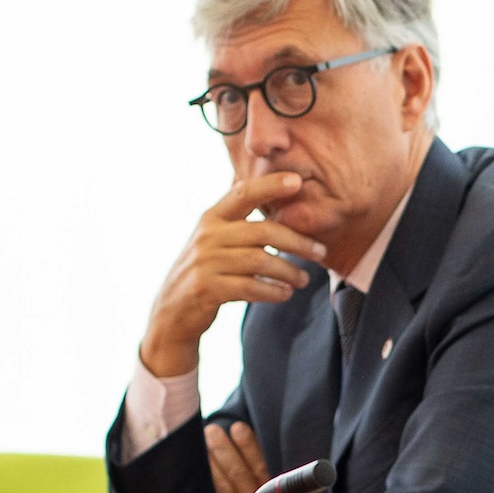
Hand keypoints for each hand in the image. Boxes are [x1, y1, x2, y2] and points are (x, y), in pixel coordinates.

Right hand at [139, 172, 327, 378]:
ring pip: (260, 261)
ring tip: (304, 279)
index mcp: (212, 218)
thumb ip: (240, 221)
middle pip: (263, 231)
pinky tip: (285, 293)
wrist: (173, 311)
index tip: (298, 181)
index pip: (243, 194)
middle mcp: (207, 236)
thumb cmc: (206, 270)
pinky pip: (250, 287)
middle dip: (297, 241)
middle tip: (320, 251)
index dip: (270, 185)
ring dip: (289, 271)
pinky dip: (273, 291)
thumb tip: (276, 194)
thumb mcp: (215, 239)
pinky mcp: (207, 289)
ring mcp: (205, 263)